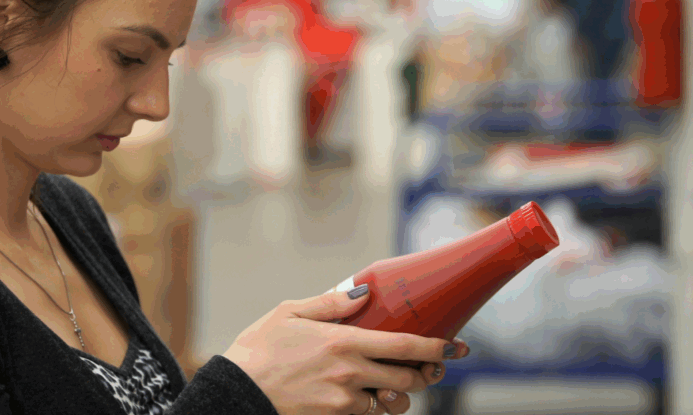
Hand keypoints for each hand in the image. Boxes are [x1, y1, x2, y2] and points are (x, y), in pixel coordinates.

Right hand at [222, 290, 466, 414]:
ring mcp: (343, 399)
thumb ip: (330, 303)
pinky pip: (368, 414)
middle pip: (408, 379)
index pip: (405, 346)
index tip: (456, 347)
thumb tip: (362, 292)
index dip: (437, 348)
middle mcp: (350, 372)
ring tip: (393, 384)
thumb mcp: (290, 312)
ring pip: (392, 402)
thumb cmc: (259, 347)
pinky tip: (363, 395)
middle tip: (429, 368)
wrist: (237, 389)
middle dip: (425, 374)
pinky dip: (373, 406)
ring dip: (399, 394)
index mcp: (343, 341)